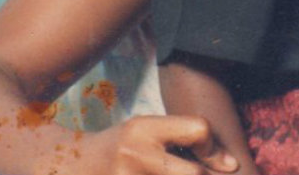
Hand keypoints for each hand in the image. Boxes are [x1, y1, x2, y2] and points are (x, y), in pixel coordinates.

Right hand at [73, 115, 238, 174]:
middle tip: (203, 174)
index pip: (199, 129)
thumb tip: (231, 164)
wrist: (66, 167)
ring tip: (174, 173)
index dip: (214, 148)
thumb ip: (182, 138)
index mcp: (143, 128)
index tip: (222, 163)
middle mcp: (135, 154)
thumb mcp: (144, 131)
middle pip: (194, 174)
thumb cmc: (117, 149)